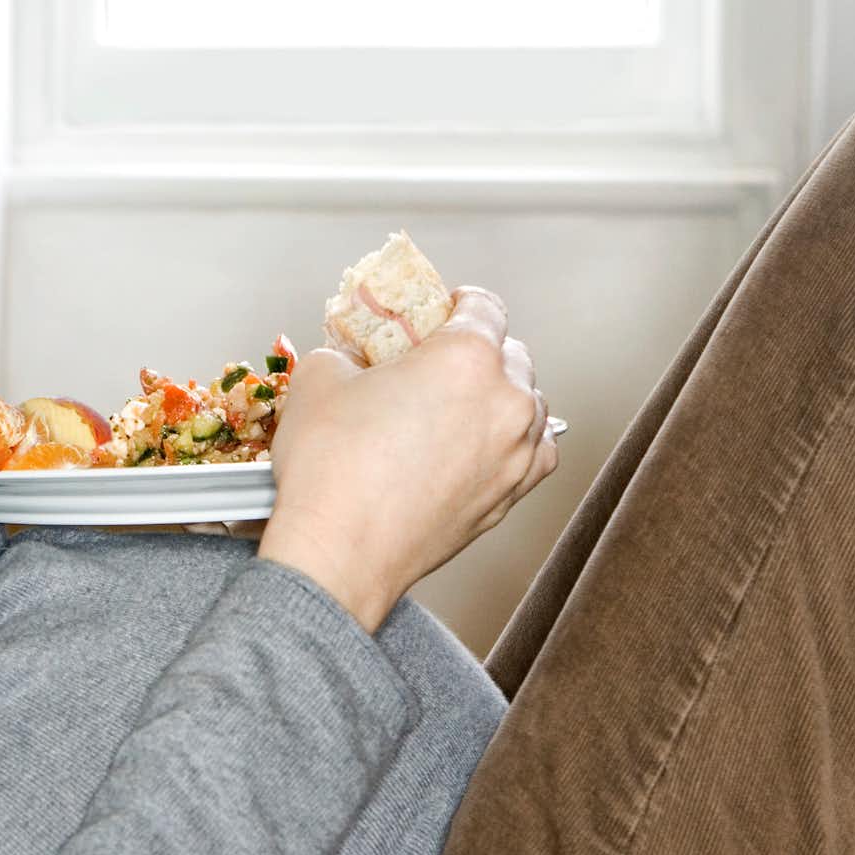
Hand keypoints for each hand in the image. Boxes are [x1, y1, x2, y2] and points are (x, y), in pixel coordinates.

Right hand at [255, 287, 556, 630]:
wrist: (339, 552)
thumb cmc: (332, 471)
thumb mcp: (319, 380)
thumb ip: (345, 355)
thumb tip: (349, 361)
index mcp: (467, 356)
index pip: (484, 306)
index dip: (460, 302)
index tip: (445, 311)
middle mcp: (505, 401)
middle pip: (512, 355)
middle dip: (480, 352)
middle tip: (439, 363)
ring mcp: (516, 453)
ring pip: (530, 405)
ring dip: (502, 397)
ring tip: (462, 407)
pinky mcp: (510, 497)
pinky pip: (536, 454)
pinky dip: (519, 443)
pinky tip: (490, 446)